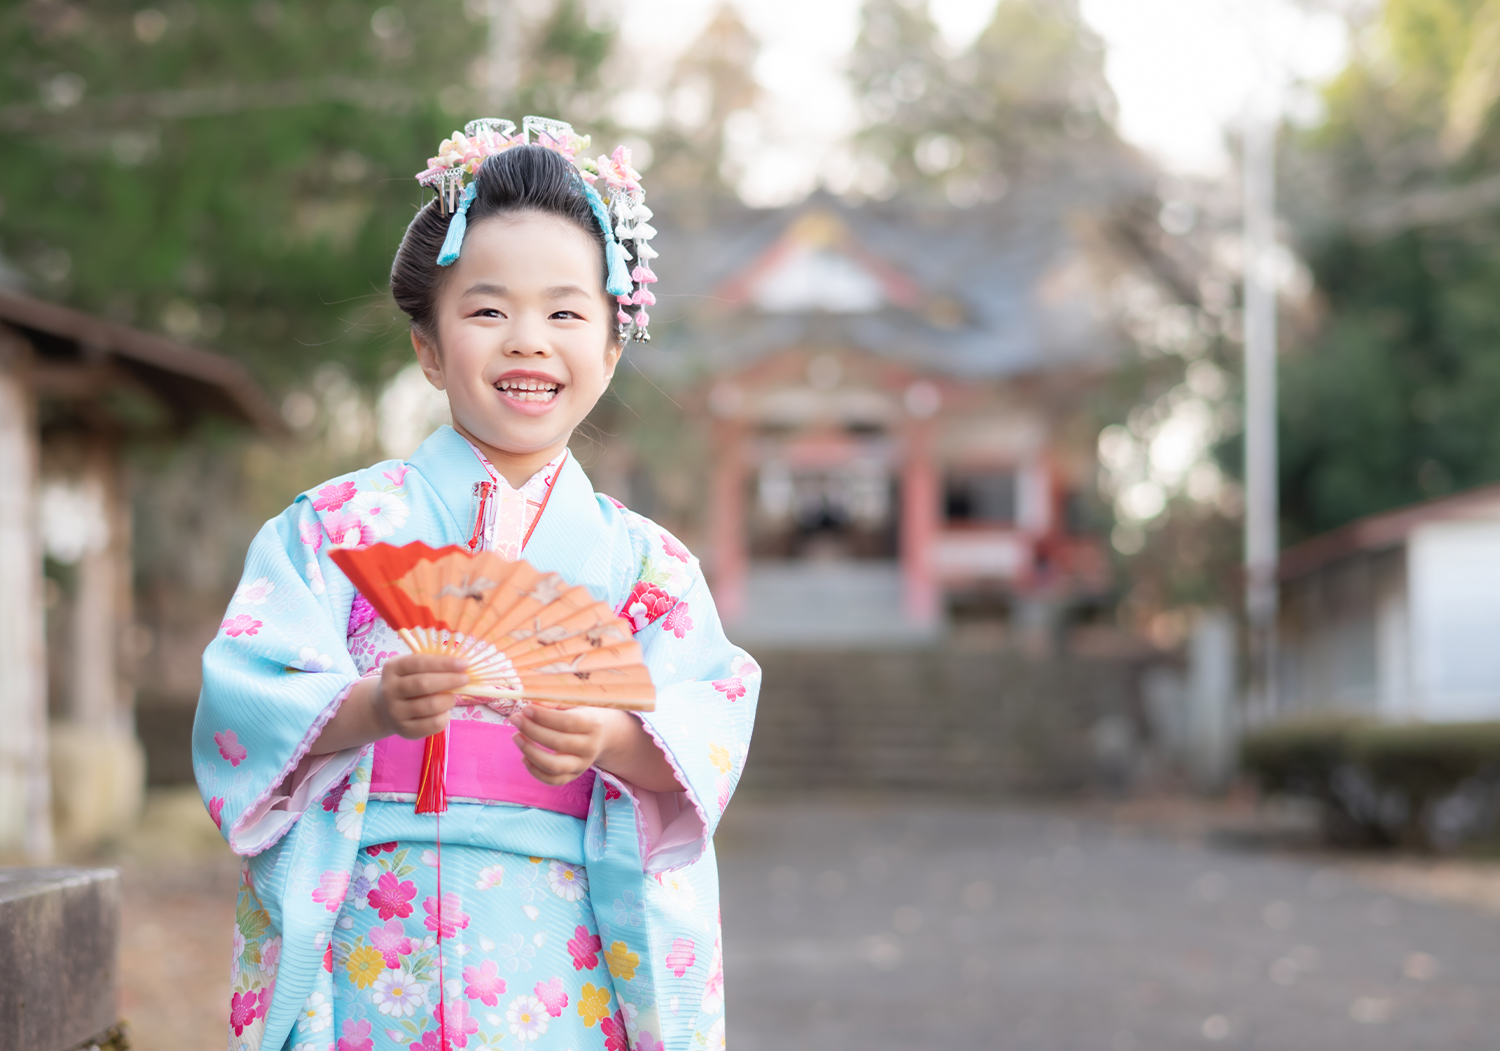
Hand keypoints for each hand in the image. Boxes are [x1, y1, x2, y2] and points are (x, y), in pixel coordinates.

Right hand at [372, 653, 469, 739]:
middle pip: (423, 684)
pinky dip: (445, 717)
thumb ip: (433, 665)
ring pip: (430, 705)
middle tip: (465, 679)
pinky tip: (445, 712)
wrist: (385, 709)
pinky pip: (432, 724)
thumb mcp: (412, 668)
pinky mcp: (404, 730)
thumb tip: (462, 665)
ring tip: (452, 697)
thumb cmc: (408, 682)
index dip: (444, 663)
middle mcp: (390, 690)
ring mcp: (396, 712)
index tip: (464, 664)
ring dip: (448, 700)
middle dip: (450, 680)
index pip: (419, 663)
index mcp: (393, 668)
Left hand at [509, 704, 683, 792]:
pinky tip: (524, 757)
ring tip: (516, 736)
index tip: (525, 708)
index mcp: (593, 724)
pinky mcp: (573, 776)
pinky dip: (535, 772)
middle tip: (515, 718)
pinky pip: (553, 780)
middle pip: (558, 743)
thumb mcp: (577, 703)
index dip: (544, 716)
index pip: (566, 722)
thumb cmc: (586, 714)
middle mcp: (589, 747)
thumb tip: (531, 702)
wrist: (606, 735)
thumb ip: (556, 703)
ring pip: (554, 766)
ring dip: (531, 752)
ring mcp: (582, 765)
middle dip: (532, 730)